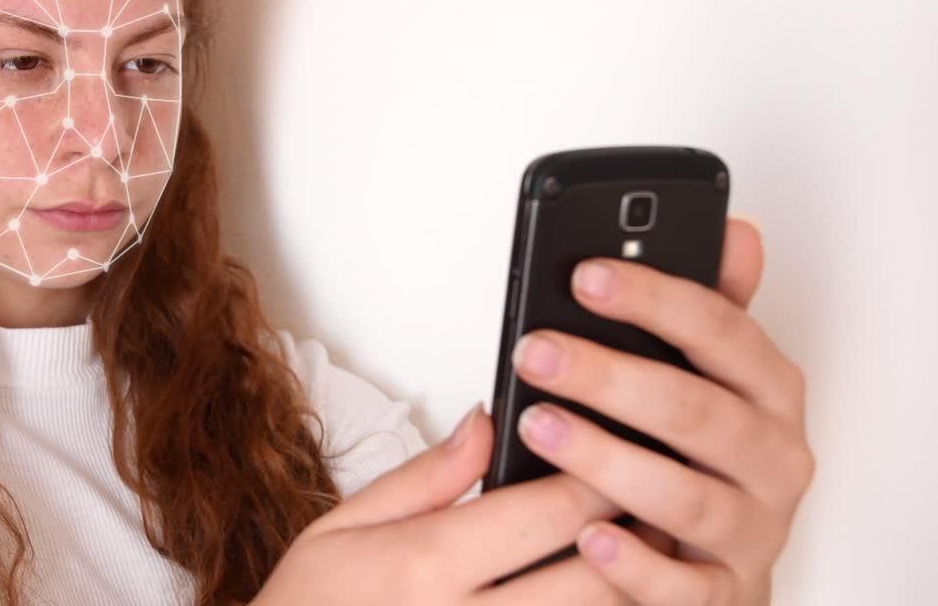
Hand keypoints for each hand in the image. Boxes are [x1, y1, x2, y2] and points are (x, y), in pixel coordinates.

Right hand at [252, 404, 672, 604]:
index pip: (549, 512)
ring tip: (653, 550)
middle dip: (641, 530)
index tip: (627, 443)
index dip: (602, 473)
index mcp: (428, 565)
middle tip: (664, 494)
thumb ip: (427, 476)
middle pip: (595, 576)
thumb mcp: (344, 525)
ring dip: (635, 589)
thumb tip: (486, 421)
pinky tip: (600, 595)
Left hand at [509, 216, 815, 603]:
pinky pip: (683, 586)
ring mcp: (753, 529)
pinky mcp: (725, 593)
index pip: (720, 331)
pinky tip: (589, 537)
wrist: (726, 563)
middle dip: (610, 377)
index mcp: (770, 390)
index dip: (652, 300)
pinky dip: (636, 564)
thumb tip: (736, 231)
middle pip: (694, 411)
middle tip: (536, 351)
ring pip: (685, 497)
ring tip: (540, 427)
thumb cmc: (707, 455)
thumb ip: (716, 307)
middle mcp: (773, 457)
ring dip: (607, 460)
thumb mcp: (716, 376)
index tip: (584, 276)